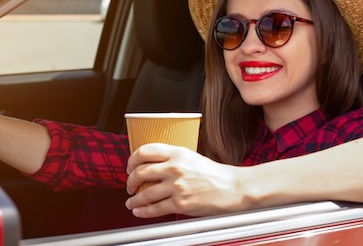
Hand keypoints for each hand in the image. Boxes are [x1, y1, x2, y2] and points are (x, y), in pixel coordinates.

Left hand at [125, 143, 243, 217]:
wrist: (233, 188)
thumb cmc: (216, 174)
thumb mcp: (192, 158)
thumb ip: (173, 159)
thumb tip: (154, 166)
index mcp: (178, 152)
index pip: (145, 151)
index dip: (132, 159)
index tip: (130, 166)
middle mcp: (175, 167)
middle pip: (140, 171)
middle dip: (130, 180)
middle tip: (129, 185)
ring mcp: (176, 186)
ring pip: (145, 193)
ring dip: (134, 199)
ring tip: (131, 201)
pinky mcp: (180, 204)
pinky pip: (155, 209)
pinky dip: (143, 211)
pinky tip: (139, 211)